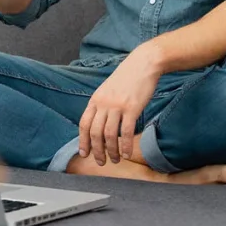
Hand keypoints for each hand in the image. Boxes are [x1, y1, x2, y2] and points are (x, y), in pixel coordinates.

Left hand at [78, 47, 163, 165]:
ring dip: (112, 151)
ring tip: (116, 160)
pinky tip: (127, 154)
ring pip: (109, 135)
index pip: (84, 124)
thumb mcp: (108, 89)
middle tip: (101, 162)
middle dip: (96, 150)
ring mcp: (117, 106)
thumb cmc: (127, 78)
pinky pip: (126, 132)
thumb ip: (102, 104)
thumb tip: (99, 123)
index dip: (83, 141)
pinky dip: (126, 146)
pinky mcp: (132, 108)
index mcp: (95, 99)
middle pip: (95, 132)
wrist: (143, 63)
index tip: (84, 153)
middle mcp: (103, 103)